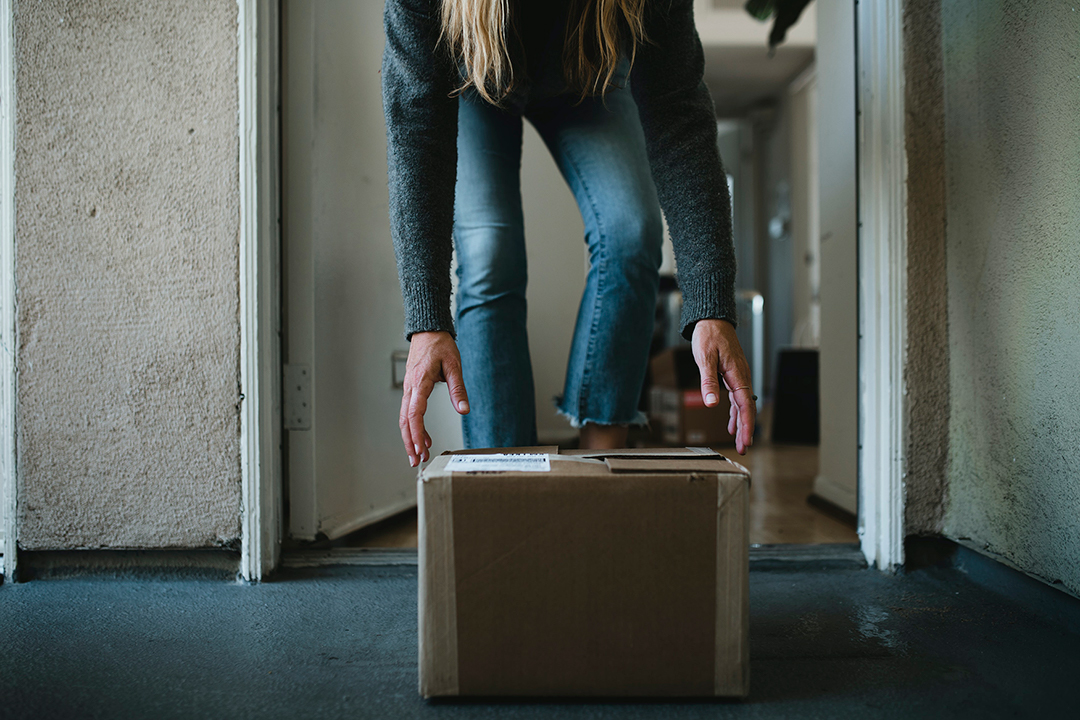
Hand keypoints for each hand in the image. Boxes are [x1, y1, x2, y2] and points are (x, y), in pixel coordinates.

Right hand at [399, 331, 469, 466]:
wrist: (428, 330)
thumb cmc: (440, 345)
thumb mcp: (454, 365)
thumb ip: (458, 389)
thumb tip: (464, 410)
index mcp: (420, 381)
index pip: (415, 412)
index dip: (417, 432)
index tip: (420, 448)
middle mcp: (411, 387)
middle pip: (406, 420)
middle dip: (409, 442)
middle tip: (416, 461)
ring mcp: (409, 388)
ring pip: (405, 418)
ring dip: (410, 437)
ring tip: (418, 454)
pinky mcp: (412, 388)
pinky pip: (410, 411)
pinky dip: (414, 426)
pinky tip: (423, 437)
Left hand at [691, 319, 755, 454]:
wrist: (712, 320)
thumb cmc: (709, 335)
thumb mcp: (705, 358)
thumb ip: (708, 381)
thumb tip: (711, 403)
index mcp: (737, 374)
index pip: (746, 405)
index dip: (747, 425)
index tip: (746, 440)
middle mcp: (741, 377)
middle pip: (747, 409)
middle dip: (746, 430)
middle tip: (744, 448)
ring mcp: (738, 376)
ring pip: (743, 405)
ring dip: (742, 424)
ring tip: (740, 441)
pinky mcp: (732, 375)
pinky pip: (737, 398)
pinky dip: (736, 412)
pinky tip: (732, 424)